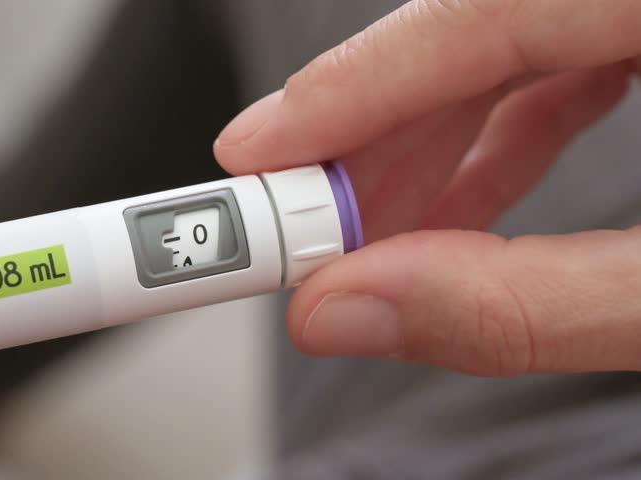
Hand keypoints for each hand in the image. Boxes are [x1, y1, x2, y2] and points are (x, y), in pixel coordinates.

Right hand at [214, 0, 640, 375]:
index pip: (477, 11)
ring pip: (503, 50)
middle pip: (471, 33)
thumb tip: (351, 307)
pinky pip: (554, 67)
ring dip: (423, 148)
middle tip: (306, 229)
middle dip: (373, 140)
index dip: (353, 84)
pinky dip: (496, 139)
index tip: (258, 151)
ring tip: (369, 238)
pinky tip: (458, 201)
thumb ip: (525, 306)